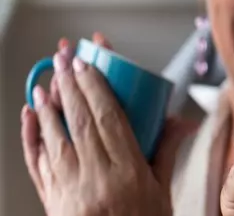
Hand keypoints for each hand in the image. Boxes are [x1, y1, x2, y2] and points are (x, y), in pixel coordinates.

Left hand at [20, 34, 192, 215]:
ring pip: (55, 137)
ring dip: (48, 105)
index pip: (108, 118)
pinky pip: (38, 164)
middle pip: (79, 120)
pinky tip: (29, 117)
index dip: (96, 87)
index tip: (89, 62)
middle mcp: (95, 179)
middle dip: (71, 83)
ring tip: (45, 79)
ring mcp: (69, 190)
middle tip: (65, 56)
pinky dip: (31, 137)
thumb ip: (166, 153)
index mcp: (127, 174)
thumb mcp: (162, 193)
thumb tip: (181, 120)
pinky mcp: (52, 200)